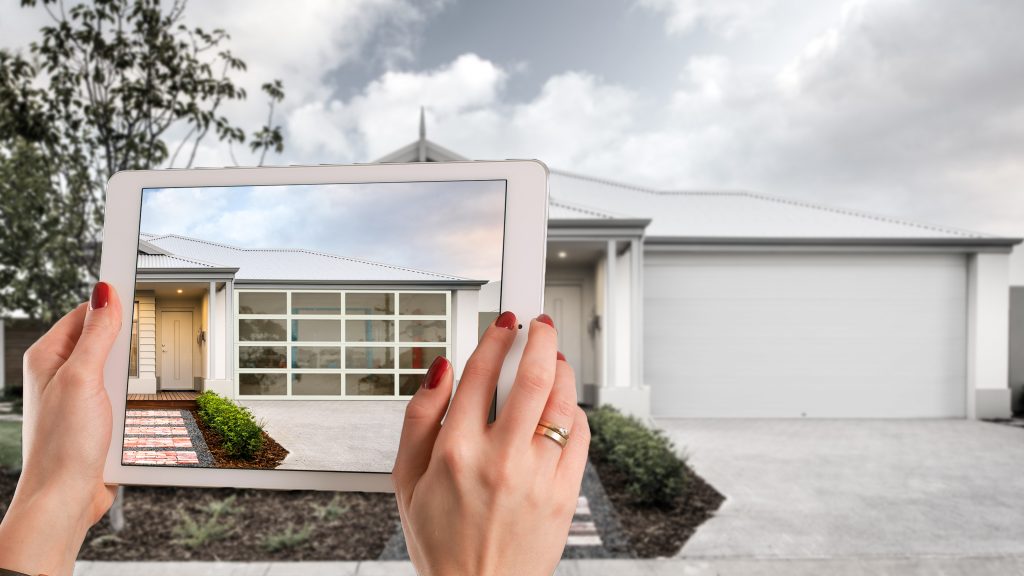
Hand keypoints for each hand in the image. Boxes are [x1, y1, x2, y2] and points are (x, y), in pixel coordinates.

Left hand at [0, 282, 121, 575]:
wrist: (66, 498)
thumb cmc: (63, 444)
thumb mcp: (84, 378)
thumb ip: (97, 334)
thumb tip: (103, 291)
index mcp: (48, 356)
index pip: (85, 312)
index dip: (110, 302)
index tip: (136, 281)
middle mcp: (60, 373)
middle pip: (104, 339)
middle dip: (124, 348)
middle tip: (129, 357)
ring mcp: (78, 396)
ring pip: (116, 369)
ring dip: (128, 380)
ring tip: (123, 395)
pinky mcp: (95, 417)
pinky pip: (121, 395)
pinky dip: (131, 401)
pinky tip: (129, 411)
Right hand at [393, 312, 589, 575]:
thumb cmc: (441, 540)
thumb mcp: (405, 480)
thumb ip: (418, 417)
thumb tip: (440, 370)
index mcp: (456, 452)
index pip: (481, 373)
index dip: (496, 338)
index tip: (504, 324)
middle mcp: (500, 460)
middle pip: (533, 377)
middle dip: (542, 338)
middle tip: (542, 325)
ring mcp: (537, 477)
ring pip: (562, 402)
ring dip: (562, 369)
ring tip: (555, 360)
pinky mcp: (563, 493)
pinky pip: (579, 435)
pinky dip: (574, 411)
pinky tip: (562, 406)